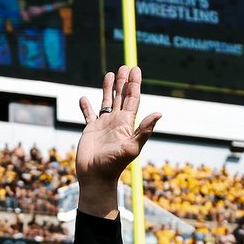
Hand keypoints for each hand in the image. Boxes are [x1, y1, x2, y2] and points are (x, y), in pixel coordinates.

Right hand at [75, 65, 160, 196]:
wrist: (96, 177)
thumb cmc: (114, 165)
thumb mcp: (132, 147)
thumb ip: (144, 130)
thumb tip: (159, 113)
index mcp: (127, 123)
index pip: (132, 99)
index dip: (134, 84)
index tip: (136, 69)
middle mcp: (116, 122)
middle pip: (121, 97)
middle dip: (124, 82)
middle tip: (126, 66)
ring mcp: (104, 125)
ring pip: (107, 102)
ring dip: (109, 88)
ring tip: (110, 73)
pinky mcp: (90, 130)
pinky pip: (88, 114)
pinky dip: (86, 106)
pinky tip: (84, 98)